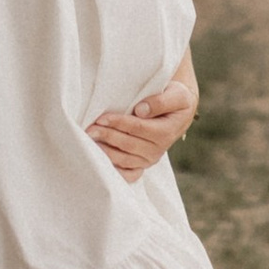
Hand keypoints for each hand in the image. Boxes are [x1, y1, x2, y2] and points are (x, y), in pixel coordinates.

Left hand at [88, 68, 197, 183]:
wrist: (179, 112)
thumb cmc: (175, 100)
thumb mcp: (177, 95)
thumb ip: (160, 101)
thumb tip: (141, 111)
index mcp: (166, 132)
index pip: (138, 128)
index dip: (119, 123)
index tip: (102, 118)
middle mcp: (158, 150)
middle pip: (128, 144)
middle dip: (107, 136)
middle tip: (89, 130)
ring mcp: (150, 159)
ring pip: (125, 160)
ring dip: (106, 152)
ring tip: (90, 142)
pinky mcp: (143, 164)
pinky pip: (129, 174)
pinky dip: (115, 171)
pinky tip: (101, 164)